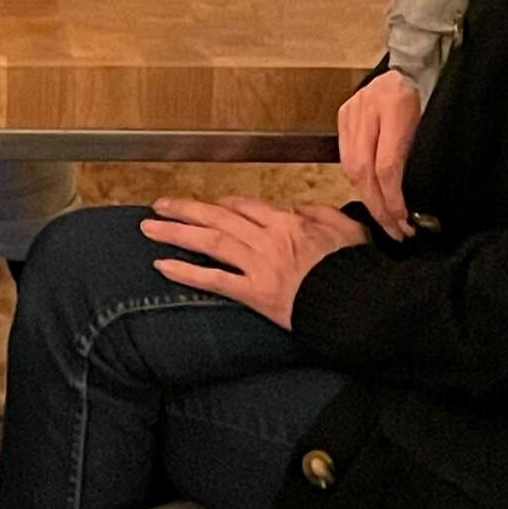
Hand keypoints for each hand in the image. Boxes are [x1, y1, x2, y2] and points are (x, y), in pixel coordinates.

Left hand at [142, 198, 369, 330]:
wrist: (359, 303)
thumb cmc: (356, 268)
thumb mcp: (348, 230)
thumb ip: (321, 213)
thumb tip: (299, 207)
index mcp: (289, 222)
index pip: (247, 207)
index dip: (222, 205)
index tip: (208, 206)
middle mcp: (268, 239)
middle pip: (218, 218)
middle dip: (186, 210)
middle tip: (158, 206)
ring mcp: (259, 265)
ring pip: (210, 242)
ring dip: (176, 233)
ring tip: (148, 227)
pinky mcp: (255, 293)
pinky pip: (214, 280)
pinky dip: (187, 272)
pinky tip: (163, 265)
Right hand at [336, 71, 423, 239]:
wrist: (415, 65)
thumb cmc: (434, 96)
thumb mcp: (436, 125)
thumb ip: (421, 157)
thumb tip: (415, 199)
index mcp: (396, 109)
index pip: (387, 166)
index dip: (394, 199)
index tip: (405, 222)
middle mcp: (368, 109)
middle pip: (363, 170)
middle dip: (379, 206)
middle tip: (394, 231)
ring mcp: (352, 110)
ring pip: (350, 166)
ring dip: (367, 197)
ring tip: (384, 219)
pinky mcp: (345, 114)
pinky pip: (345, 155)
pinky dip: (357, 179)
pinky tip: (371, 194)